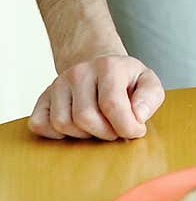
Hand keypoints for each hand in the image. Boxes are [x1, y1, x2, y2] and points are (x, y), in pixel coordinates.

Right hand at [29, 56, 164, 141]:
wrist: (99, 68)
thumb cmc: (125, 81)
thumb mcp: (147, 82)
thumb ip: (150, 97)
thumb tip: (138, 116)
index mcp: (108, 66)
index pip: (112, 105)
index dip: (126, 127)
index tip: (136, 130)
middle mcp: (79, 72)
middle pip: (85, 118)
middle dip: (105, 133)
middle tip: (115, 128)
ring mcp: (57, 84)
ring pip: (62, 124)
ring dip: (83, 134)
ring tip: (97, 125)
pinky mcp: (43, 97)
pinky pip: (40, 125)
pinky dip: (57, 135)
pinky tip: (75, 128)